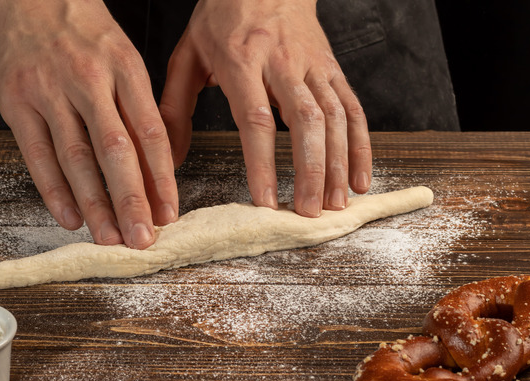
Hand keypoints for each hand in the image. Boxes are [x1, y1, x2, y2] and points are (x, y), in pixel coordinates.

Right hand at [0, 0, 178, 248]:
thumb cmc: (84, 33)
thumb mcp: (122, 58)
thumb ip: (137, 109)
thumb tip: (158, 166)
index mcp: (125, 68)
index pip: (150, 133)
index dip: (162, 178)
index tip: (169, 213)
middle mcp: (89, 81)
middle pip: (115, 151)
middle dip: (131, 200)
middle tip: (142, 239)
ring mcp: (49, 91)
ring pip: (76, 158)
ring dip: (95, 204)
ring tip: (109, 237)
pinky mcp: (15, 102)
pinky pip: (36, 154)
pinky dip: (53, 190)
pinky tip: (69, 217)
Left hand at [160, 0, 371, 215]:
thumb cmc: (222, 17)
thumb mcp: (188, 55)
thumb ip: (175, 108)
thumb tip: (168, 159)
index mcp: (241, 59)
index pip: (256, 118)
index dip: (262, 163)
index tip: (266, 201)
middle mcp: (283, 62)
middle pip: (305, 121)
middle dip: (311, 170)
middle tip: (309, 212)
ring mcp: (313, 65)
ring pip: (335, 117)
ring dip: (339, 163)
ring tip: (336, 204)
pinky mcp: (332, 68)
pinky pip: (353, 108)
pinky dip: (361, 145)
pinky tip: (361, 178)